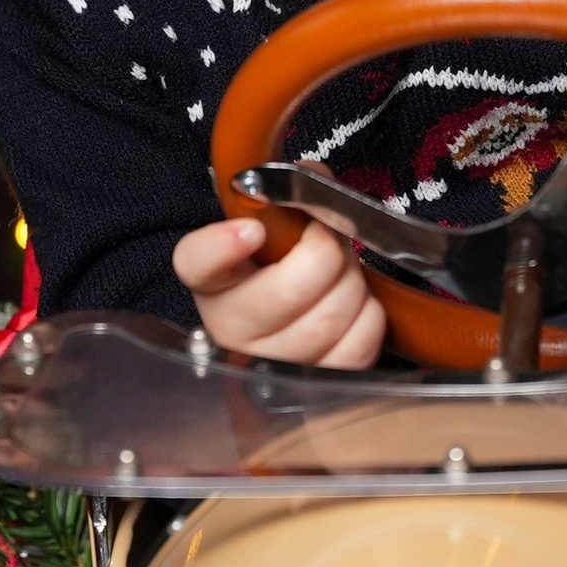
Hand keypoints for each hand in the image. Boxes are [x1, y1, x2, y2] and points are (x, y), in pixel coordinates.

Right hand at [171, 215, 386, 368]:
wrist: (294, 317)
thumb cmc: (283, 264)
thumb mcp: (274, 224)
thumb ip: (289, 195)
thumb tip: (317, 181)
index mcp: (213, 280)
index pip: (197, 262)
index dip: (222, 247)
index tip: (250, 229)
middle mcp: (232, 329)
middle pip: (290, 289)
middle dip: (327, 251)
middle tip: (327, 238)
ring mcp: (275, 365)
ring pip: (332, 315)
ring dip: (351, 281)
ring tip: (340, 273)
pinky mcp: (321, 385)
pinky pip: (361, 340)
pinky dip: (369, 313)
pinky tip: (351, 306)